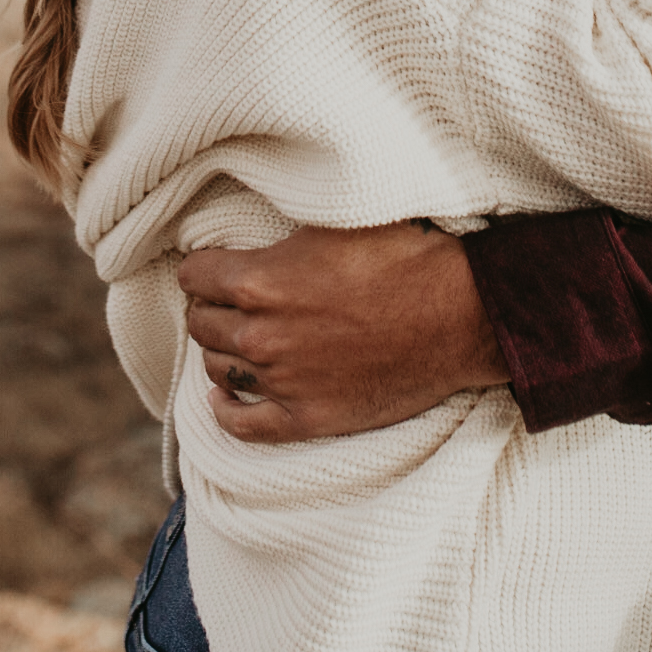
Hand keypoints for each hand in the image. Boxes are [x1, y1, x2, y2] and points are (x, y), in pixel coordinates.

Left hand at [178, 222, 508, 442]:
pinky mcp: (307, 419)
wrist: (457, 314)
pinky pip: (242, 426)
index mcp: (258, 281)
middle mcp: (259, 335)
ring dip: (222, 351)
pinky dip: (226, 411)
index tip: (213, 269)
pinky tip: (225, 397)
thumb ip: (279, 239)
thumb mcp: (330, 225)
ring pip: (217, 368)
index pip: (193, 276)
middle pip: (200, 323)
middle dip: (211, 308)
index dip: (203, 269)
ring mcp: (281, 383)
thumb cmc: (402, 258)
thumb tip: (250, 237)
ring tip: (237, 340)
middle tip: (230, 301)